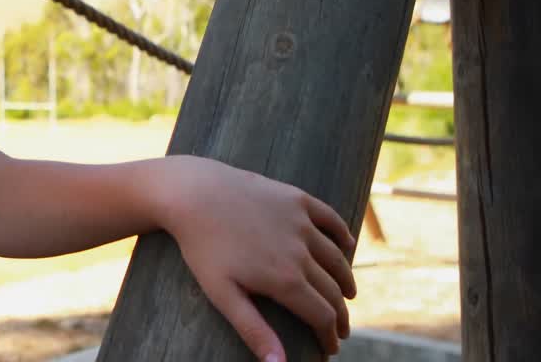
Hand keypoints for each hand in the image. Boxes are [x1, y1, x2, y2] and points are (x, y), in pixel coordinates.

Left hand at [159, 155, 356, 360]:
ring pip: (336, 257)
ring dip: (345, 279)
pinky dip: (343, 234)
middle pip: (333, 290)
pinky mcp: (296, 198)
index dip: (329, 336)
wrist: (192, 193)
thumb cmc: (202, 247)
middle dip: (339, 314)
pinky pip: (330, 218)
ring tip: (347, 295)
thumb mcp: (222, 294)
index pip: (322, 315)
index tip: (330, 349)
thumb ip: (253, 330)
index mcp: (285, 279)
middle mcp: (301, 251)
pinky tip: (348, 245)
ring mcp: (301, 222)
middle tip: (340, 329)